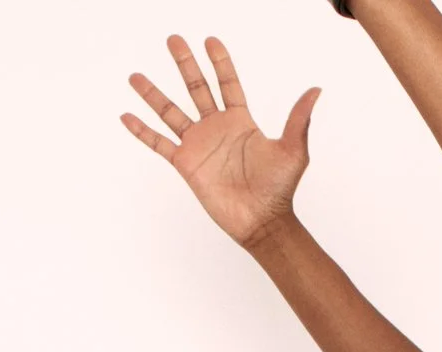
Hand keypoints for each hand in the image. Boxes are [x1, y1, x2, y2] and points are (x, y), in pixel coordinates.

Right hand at [121, 34, 320, 248]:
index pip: (227, 84)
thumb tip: (315, 91)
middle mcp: (217, 128)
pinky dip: (142, 131)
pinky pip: (159, 143)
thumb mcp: (293, 150)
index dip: (220, 63)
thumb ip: (299, 120)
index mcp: (240, 121)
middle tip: (173, 39)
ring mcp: (199, 145)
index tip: (210, 40)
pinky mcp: (186, 164)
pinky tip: (126, 115)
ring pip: (171, 112)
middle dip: (185, 64)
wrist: (261, 221)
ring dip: (153, 94)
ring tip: (135, 76)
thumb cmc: (280, 189)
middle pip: (196, 89)